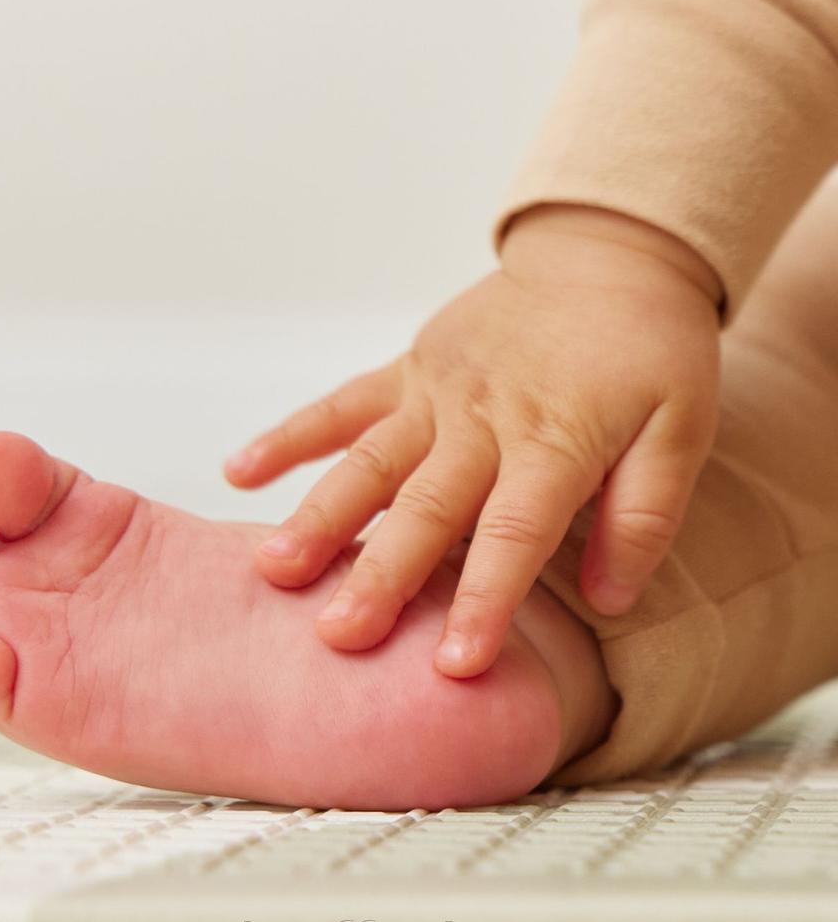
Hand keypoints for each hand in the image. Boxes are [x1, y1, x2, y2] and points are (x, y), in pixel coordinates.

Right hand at [224, 204, 721, 677]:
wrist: (608, 255)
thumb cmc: (648, 351)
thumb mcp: (682, 429)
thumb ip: (645, 514)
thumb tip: (612, 599)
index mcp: (555, 441)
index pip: (515, 535)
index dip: (484, 600)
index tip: (453, 667)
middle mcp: (484, 420)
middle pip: (426, 508)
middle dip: (380, 576)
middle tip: (337, 637)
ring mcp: (436, 392)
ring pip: (369, 461)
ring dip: (319, 515)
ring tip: (273, 568)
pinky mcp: (408, 370)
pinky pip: (341, 403)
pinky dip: (289, 436)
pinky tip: (239, 472)